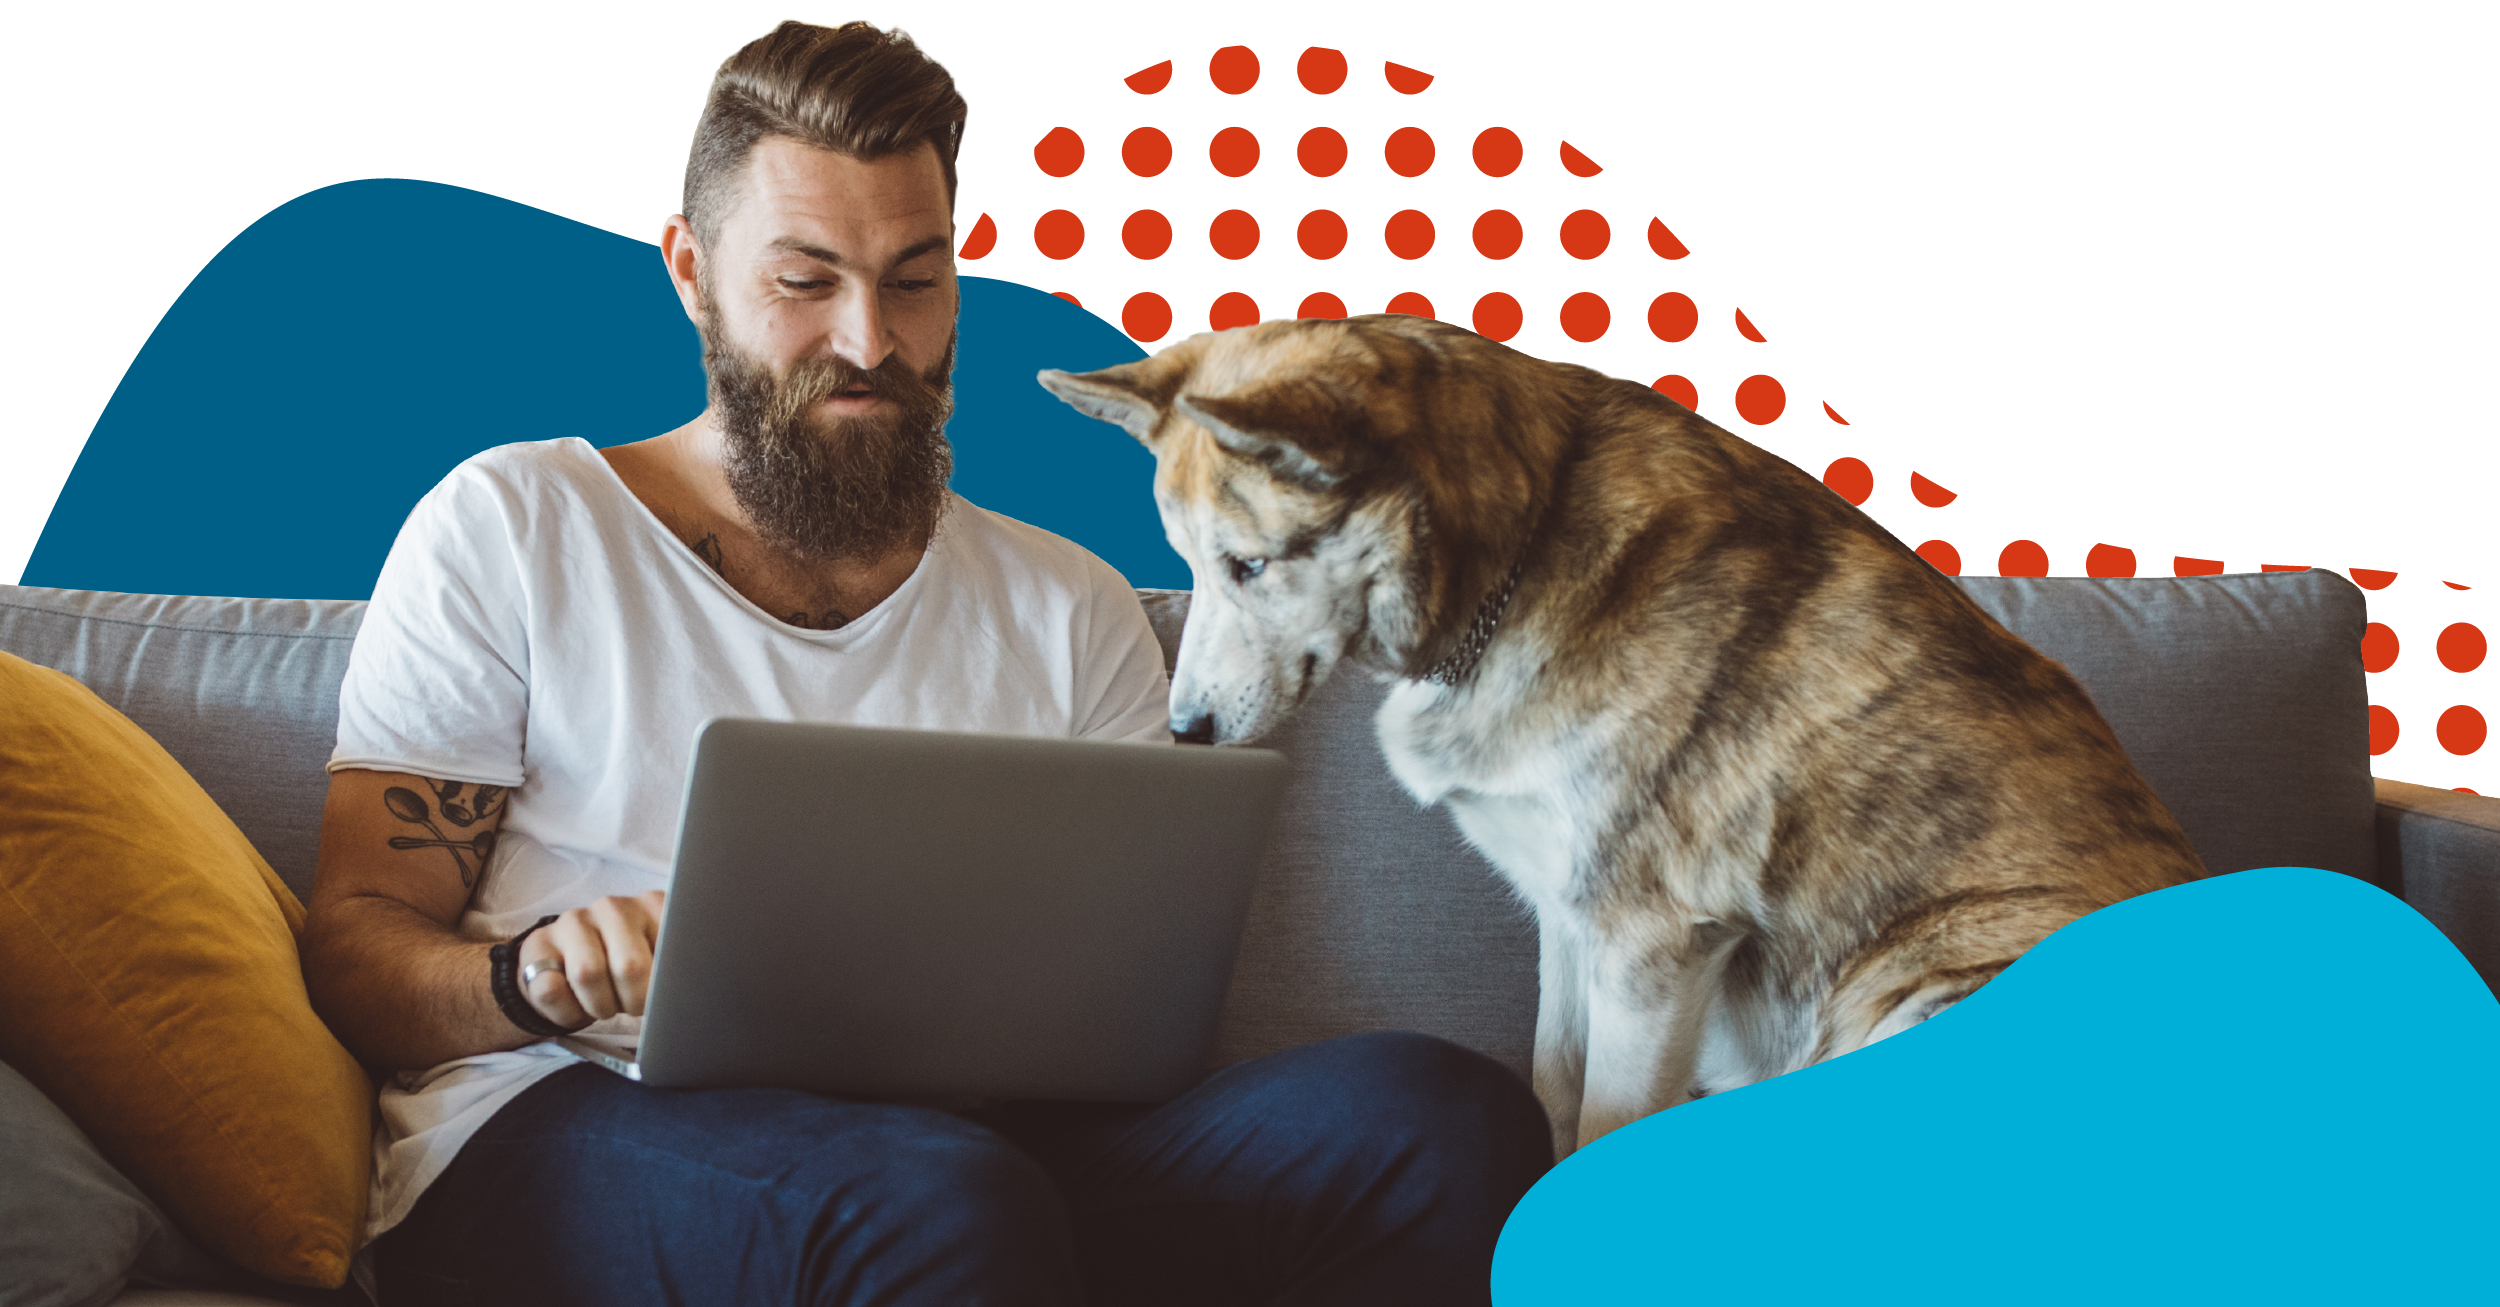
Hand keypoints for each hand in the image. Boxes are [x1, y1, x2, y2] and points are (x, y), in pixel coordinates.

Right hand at [516, 890, 667, 1027]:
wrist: (574, 971)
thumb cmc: (629, 972)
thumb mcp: (662, 965)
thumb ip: (677, 970)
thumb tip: (686, 990)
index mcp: (654, 906)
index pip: (672, 950)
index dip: (669, 987)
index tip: (666, 997)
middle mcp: (613, 906)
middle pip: (630, 968)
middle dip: (635, 1001)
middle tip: (634, 1005)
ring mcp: (573, 920)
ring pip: (587, 975)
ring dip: (601, 1006)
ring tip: (606, 1004)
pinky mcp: (538, 944)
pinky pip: (550, 990)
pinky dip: (568, 1013)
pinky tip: (577, 1006)